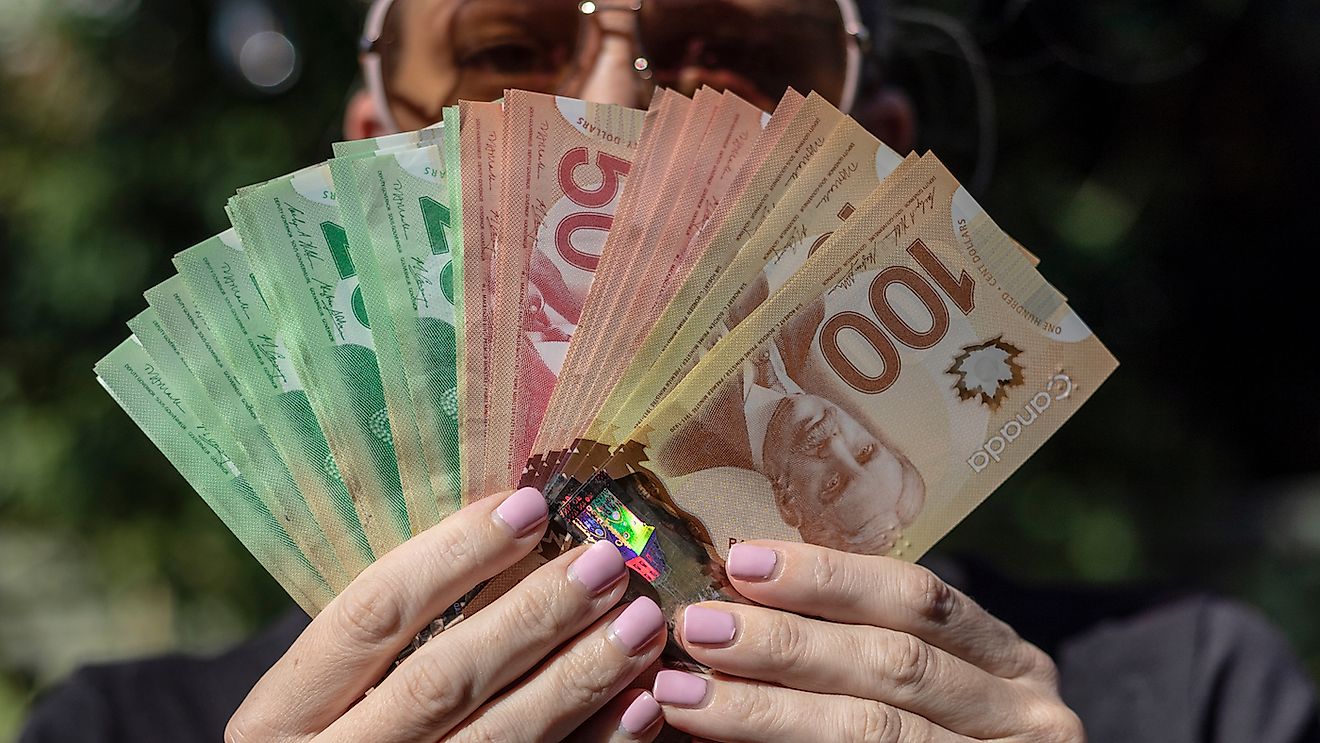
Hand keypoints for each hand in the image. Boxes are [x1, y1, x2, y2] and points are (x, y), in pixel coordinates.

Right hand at [226, 487, 668, 742]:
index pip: (370, 615)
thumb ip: (383, 638)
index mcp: (281, 716)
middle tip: (605, 562)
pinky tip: (642, 705)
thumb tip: (506, 532)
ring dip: (579, 677)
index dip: (452, 555)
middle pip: (443, 678)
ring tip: (640, 622)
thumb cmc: (333, 739)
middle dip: (533, 615)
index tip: (527, 506)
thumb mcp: (320, 697)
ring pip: (498, 739)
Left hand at [655, 541, 1084, 741]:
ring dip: (767, 712)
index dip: (828, 577)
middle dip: (785, 642)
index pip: (917, 599)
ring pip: (876, 731)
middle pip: (893, 664)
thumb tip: (740, 589)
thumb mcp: (929, 684)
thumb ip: (856, 645)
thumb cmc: (933, 736)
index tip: (742, 561)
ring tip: (685, 694)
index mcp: (1009, 663)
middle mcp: (1023, 716)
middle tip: (699, 627)